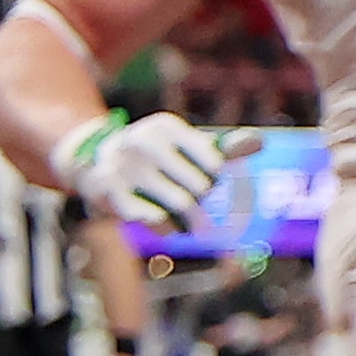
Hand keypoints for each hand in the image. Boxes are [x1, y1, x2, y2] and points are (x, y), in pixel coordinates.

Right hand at [59, 112, 251, 231]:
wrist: (94, 164)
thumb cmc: (156, 157)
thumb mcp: (187, 146)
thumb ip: (225, 148)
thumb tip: (262, 142)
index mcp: (165, 127)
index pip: (216, 163)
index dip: (216, 178)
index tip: (208, 178)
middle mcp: (141, 141)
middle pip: (201, 187)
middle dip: (204, 199)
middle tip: (197, 202)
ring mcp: (123, 166)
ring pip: (181, 205)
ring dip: (192, 220)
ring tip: (195, 224)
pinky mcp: (109, 193)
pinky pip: (155, 220)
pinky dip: (168, 229)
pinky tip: (169, 227)